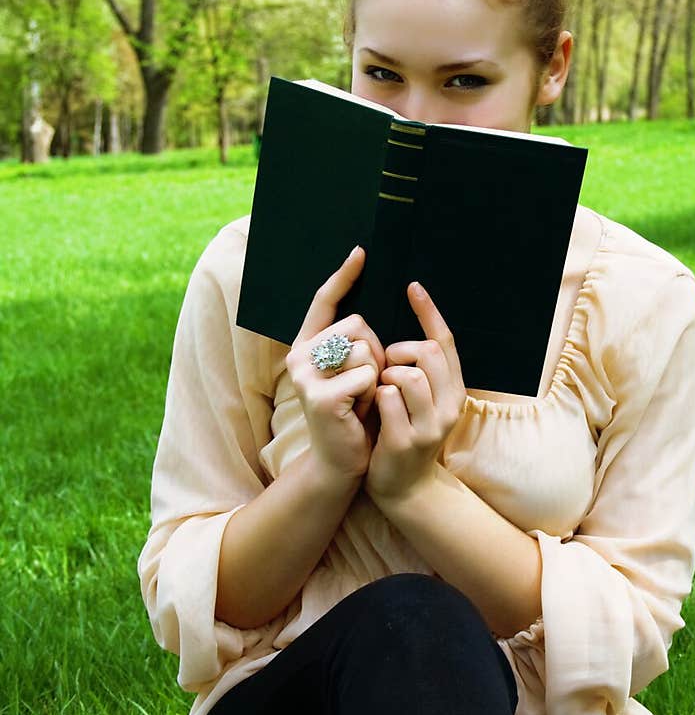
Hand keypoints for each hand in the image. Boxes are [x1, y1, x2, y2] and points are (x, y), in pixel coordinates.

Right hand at [286, 247, 385, 481]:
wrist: (342, 462)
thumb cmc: (354, 415)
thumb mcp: (353, 373)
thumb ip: (354, 343)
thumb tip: (368, 313)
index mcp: (306, 346)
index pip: (324, 301)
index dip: (343, 277)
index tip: (361, 252)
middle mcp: (299, 356)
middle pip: (358, 325)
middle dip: (375, 352)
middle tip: (363, 386)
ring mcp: (306, 376)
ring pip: (365, 349)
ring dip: (375, 376)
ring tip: (362, 399)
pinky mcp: (320, 396)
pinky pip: (367, 375)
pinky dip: (373, 394)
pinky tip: (360, 411)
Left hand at [365, 281, 466, 504]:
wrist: (403, 486)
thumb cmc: (405, 432)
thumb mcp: (421, 400)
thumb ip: (420, 371)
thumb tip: (407, 335)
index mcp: (455, 390)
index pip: (445, 341)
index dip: (429, 311)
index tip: (412, 286)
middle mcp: (450, 405)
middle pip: (426, 352)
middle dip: (399, 352)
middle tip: (386, 367)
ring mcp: (431, 424)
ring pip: (407, 375)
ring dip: (386, 376)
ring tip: (381, 391)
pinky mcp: (407, 440)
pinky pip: (386, 398)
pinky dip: (375, 398)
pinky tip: (373, 411)